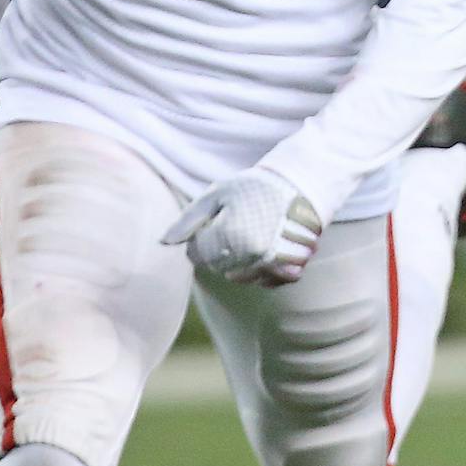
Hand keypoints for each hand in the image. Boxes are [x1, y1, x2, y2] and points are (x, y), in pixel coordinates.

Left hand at [164, 167, 322, 285]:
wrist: (302, 183)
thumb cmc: (255, 187)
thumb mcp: (217, 194)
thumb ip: (188, 220)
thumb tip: (163, 242)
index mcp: (229, 236)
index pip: (197, 255)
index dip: (201, 238)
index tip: (215, 221)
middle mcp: (251, 255)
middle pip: (218, 267)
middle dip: (220, 250)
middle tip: (235, 225)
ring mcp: (273, 265)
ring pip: (242, 278)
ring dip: (240, 263)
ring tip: (250, 235)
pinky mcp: (292, 269)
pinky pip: (267, 282)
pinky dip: (262, 272)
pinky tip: (265, 250)